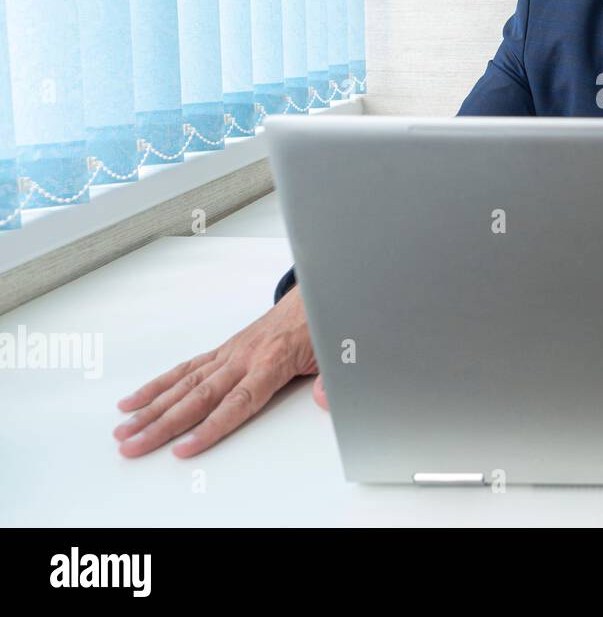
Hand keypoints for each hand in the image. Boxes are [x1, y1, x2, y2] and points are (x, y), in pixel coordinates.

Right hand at [113, 284, 327, 458]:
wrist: (314, 296)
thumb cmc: (321, 327)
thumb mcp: (335, 356)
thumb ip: (331, 381)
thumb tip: (324, 400)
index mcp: (271, 362)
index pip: (237, 403)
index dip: (210, 428)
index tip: (184, 448)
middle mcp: (243, 358)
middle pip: (198, 397)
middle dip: (163, 424)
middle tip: (133, 445)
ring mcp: (229, 353)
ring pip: (184, 384)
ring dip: (151, 408)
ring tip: (123, 429)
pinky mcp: (223, 350)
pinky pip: (185, 370)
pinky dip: (159, 385)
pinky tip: (136, 401)